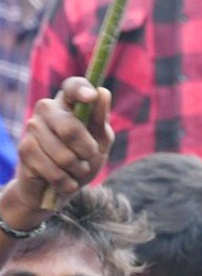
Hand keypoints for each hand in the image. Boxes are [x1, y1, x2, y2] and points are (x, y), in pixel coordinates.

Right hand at [8, 78, 112, 221]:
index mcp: (68, 102)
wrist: (57, 188)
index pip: (73, 87)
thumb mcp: (99, 143)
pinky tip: (64, 182)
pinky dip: (67, 183)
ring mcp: (33, 127)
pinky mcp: (24, 149)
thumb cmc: (82, 161)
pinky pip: (54, 172)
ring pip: (64, 156)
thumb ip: (101, 121)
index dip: (82, 90)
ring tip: (75, 171)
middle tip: (88, 158)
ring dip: (78, 170)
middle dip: (87, 151)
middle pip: (71, 129)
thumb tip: (103, 93)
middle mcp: (47, 108)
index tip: (92, 97)